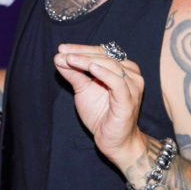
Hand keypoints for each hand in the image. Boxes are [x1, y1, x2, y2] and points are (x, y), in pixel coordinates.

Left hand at [54, 43, 145, 169]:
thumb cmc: (101, 114)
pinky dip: (104, 73)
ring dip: (87, 61)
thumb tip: (58, 57)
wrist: (113, 142)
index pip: (101, 52)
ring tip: (69, 59)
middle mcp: (131, 74)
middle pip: (105, 56)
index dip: (81, 48)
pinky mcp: (129, 100)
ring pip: (110, 65)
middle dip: (81, 53)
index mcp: (122, 68)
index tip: (61, 48)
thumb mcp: (83, 89)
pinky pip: (118, 83)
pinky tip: (91, 68)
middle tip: (62, 53)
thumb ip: (73, 73)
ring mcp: (132, 87)